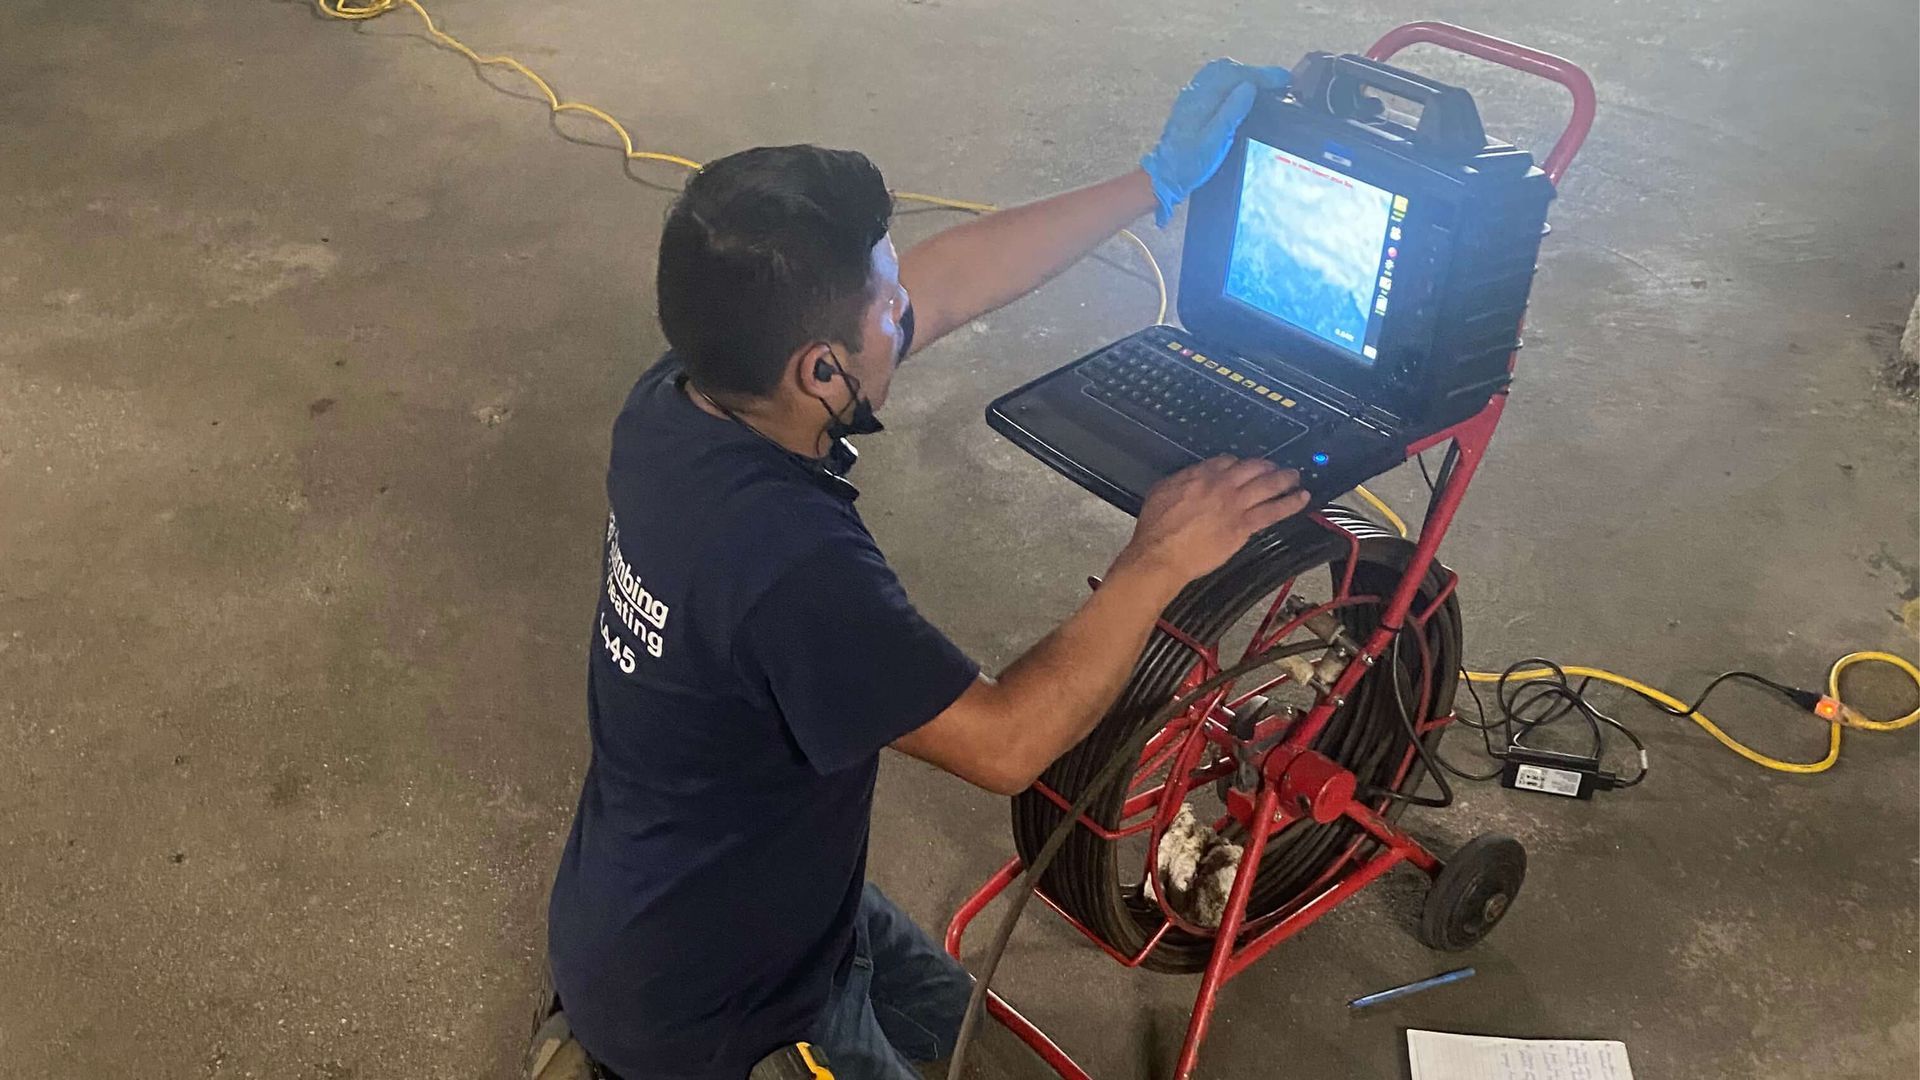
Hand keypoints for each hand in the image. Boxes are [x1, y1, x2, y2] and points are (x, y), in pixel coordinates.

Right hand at [1116, 457, 1309, 587]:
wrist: (1161, 553)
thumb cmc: (1156, 529)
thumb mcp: (1160, 491)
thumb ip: (1180, 481)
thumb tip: (1188, 478)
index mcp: (1199, 475)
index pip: (1227, 460)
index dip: (1238, 463)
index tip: (1243, 466)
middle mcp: (1221, 485)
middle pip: (1252, 467)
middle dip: (1267, 465)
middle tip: (1276, 466)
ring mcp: (1234, 504)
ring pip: (1267, 485)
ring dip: (1284, 478)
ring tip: (1295, 476)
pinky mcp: (1243, 526)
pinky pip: (1273, 511)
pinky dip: (1290, 503)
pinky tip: (1301, 499)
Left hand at [1139, 59, 1290, 226]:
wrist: (1165, 174)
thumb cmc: (1190, 162)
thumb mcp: (1215, 140)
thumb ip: (1231, 112)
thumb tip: (1249, 87)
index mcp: (1204, 97)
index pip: (1239, 75)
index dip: (1264, 75)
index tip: (1285, 78)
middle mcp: (1197, 90)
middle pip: (1230, 68)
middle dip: (1256, 72)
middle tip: (1278, 82)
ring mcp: (1192, 95)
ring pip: (1221, 72)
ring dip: (1245, 75)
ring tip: (1264, 85)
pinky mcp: (1191, 103)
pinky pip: (1214, 81)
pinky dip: (1232, 81)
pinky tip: (1241, 92)